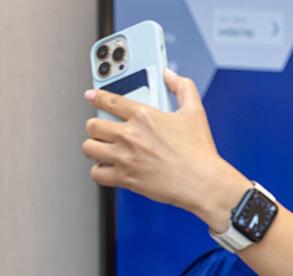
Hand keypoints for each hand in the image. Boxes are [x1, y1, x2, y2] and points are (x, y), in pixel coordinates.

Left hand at [82, 69, 249, 231]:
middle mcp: (130, 135)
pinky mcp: (125, 178)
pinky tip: (109, 168)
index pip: (110, 100)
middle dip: (96, 126)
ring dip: (94, 147)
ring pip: (89, 148)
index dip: (97, 96)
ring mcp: (125, 157)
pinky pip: (97, 173)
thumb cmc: (199, 152)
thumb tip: (170, 76)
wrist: (202, 182)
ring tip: (103, 148)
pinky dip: (100, 171)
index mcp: (144, 116)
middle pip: (93, 125)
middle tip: (103, 129)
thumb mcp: (195, 112)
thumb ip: (183, 88)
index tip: (92, 96)